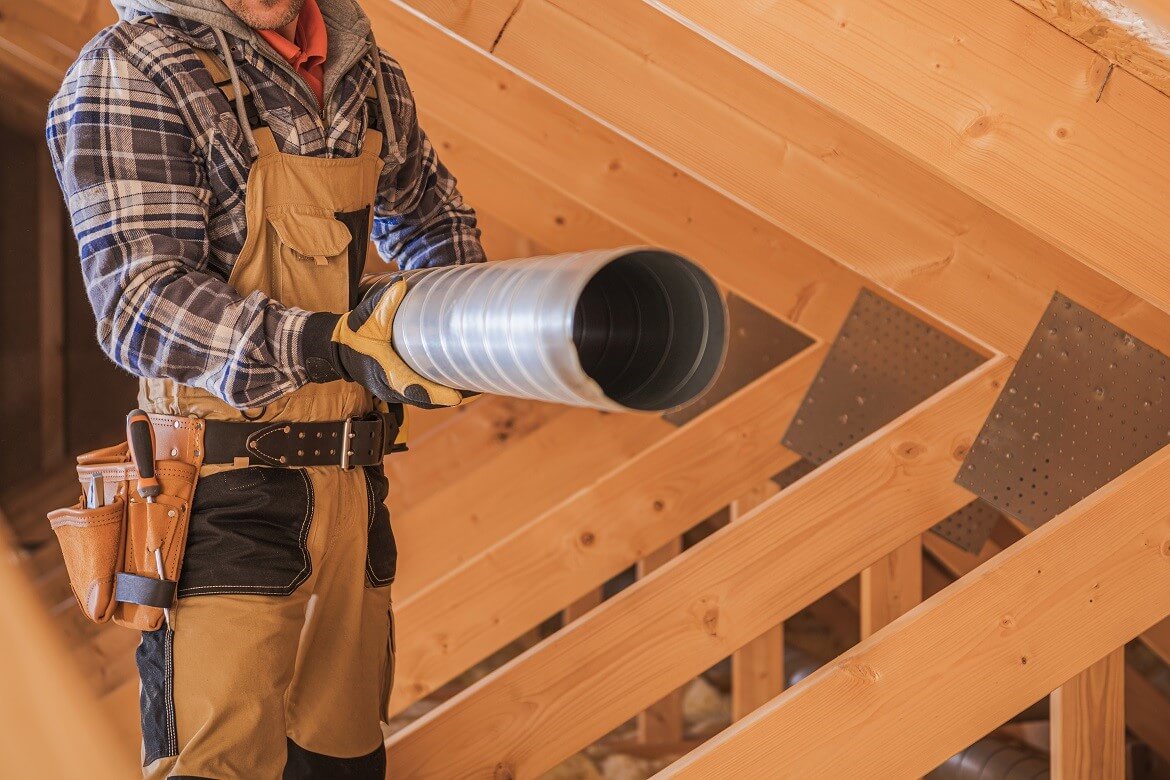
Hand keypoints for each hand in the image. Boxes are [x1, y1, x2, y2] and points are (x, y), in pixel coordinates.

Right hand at [301, 275, 469, 407]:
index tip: (457, 397)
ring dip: (448, 395)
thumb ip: (383, 304)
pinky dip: (439, 392)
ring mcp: (394, 390)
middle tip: (480, 387)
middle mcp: (391, 386)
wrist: (336, 347)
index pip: (413, 389)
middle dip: (452, 396)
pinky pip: (422, 394)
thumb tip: (400, 284)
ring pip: (426, 399)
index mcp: (385, 372)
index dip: (436, 395)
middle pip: (427, 400)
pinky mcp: (397, 387)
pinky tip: (457, 382)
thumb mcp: (366, 318)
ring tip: (476, 386)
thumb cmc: (352, 334)